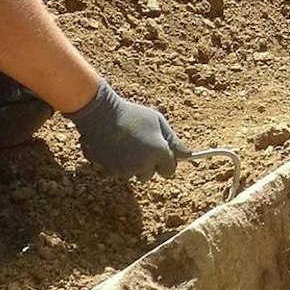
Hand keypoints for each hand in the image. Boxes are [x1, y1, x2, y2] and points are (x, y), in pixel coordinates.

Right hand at [64, 80, 187, 179]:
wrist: (101, 115)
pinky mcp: (111, 171)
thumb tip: (188, 155)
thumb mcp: (157, 121)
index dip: (166, 162)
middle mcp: (144, 164)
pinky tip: (114, 148)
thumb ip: (173, 140)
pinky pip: (119, 173)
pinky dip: (117, 164)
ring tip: (125, 144)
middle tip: (139, 145)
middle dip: (147, 164)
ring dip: (132, 165)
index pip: (170, 170)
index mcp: (159, 152)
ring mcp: (126, 169)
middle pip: (150, 175)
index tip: (159, 153)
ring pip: (134, 174)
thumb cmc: (132, 114)